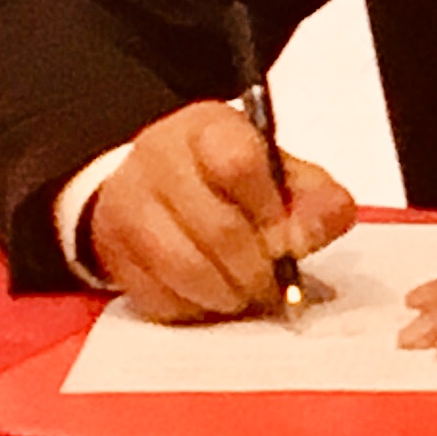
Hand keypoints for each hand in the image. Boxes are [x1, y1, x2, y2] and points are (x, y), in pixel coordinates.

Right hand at [86, 102, 357, 319]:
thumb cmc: (229, 179)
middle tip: (273, 283)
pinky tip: (208, 296)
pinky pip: (156, 296)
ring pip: (183, 267)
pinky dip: (193, 308)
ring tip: (244, 293)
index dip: (272, 212)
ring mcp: (125, 205)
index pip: (239, 163)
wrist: (154, 185)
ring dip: (226, 293)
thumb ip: (314, 197)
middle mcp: (157, 158)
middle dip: (256, 268)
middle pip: (217, 227)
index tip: (289, 240)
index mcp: (206, 127)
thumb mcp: (278, 172)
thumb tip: (325, 224)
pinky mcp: (110, 251)